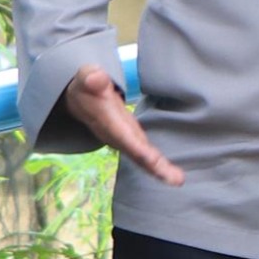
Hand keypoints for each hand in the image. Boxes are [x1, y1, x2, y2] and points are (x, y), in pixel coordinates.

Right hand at [65, 64, 181, 183]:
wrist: (80, 98)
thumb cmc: (86, 86)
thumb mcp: (86, 77)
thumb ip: (91, 78)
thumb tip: (96, 78)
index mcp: (106, 121)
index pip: (122, 136)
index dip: (136, 147)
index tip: (151, 158)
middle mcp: (116, 136)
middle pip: (135, 154)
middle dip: (153, 167)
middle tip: (175, 180)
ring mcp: (125, 139)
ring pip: (142, 158)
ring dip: (160, 170)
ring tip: (178, 180)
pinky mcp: (133, 139)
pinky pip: (147, 154)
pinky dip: (159, 165)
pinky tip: (174, 175)